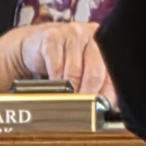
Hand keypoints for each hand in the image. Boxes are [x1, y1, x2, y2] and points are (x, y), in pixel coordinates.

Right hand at [0, 20, 115, 105]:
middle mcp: (91, 36)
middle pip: (95, 71)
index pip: (111, 72)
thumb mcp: (83, 69)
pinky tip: (54, 88)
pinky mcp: (51, 38)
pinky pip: (56, 64)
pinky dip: (56, 80)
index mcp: (104, 45)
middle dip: (89, 94)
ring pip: (75, 70)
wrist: (34, 46)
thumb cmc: (63, 60)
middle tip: (84, 110)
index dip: (106, 93)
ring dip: (71, 90)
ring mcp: (71, 35)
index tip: (100, 108)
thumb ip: (97, 84)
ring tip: (69, 102)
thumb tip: (107, 108)